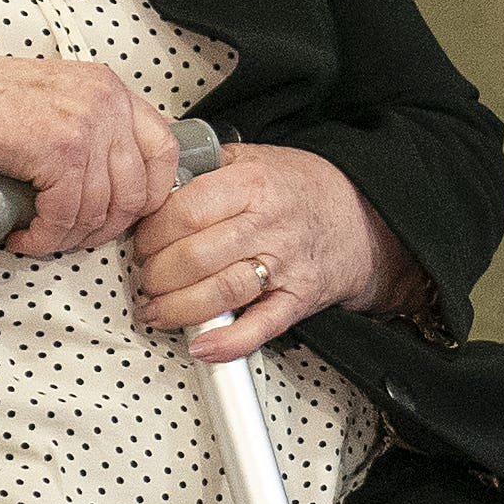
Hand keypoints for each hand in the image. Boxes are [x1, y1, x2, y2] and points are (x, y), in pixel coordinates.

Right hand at [0, 55, 182, 255]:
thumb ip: (93, 128)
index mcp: (110, 90)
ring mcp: (87, 128)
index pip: (164, 148)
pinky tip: (26, 237)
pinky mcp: (60, 152)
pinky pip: (65, 215)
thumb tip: (111, 180)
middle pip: (137, 189)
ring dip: (71, 237)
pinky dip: (45, 237)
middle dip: (108, 227)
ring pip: (101, 210)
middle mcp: (107, 104)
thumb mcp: (59, 99)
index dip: (152, 192)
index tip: (130, 212)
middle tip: (80, 236)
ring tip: (45, 238)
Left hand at [130, 143, 405, 362]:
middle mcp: (269, 224)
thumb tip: (154, 183)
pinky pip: (261, 326)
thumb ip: (206, 167)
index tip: (141, 242)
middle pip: (194, 255)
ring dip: (177, 308)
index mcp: (253, 184)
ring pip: (219, 292)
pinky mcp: (298, 299)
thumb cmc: (302, 190)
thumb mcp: (255, 158)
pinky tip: (203, 345)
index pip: (184, 211)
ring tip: (157, 309)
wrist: (362, 218)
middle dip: (156, 274)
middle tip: (146, 277)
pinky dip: (228, 342)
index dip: (151, 233)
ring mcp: (286, 265)